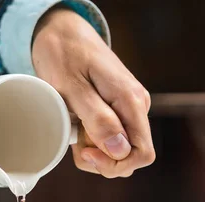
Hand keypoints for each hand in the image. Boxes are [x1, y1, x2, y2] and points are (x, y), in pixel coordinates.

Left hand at [32, 7, 154, 177]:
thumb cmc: (64, 56)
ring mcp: (128, 109)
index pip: (142, 154)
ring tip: (74, 128)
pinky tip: (77, 126)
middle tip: (74, 139)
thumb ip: (97, 118)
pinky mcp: (117, 110)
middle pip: (129, 157)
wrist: (62, 33)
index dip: (114, 164)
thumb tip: (119, 150)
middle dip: (100, 160)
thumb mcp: (73, 88)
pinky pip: (110, 139)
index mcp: (131, 101)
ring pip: (118, 151)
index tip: (84, 152)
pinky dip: (91, 141)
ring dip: (94, 151)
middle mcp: (136, 107)